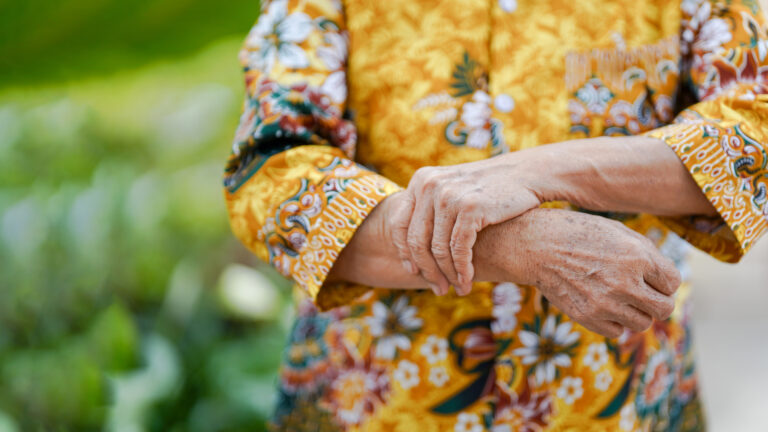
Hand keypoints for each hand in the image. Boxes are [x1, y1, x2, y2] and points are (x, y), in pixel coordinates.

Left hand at [391, 155, 540, 295]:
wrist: (528, 173)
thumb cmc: (490, 189)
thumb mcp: (453, 188)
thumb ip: (431, 208)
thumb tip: (410, 247)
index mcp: (421, 180)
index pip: (400, 224)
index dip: (404, 253)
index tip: (413, 272)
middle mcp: (430, 185)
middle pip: (416, 240)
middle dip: (427, 270)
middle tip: (438, 289)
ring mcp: (449, 195)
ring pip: (438, 249)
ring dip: (447, 274)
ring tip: (456, 288)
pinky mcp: (470, 208)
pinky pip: (458, 249)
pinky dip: (462, 269)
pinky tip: (467, 280)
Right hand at [478, 209, 680, 336]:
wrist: (536, 245)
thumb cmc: (578, 232)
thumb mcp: (617, 232)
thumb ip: (647, 254)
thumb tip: (667, 282)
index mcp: (638, 256)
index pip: (672, 283)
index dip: (663, 280)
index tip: (650, 278)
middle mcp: (626, 282)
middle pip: (664, 309)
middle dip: (657, 302)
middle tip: (643, 295)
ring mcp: (606, 303)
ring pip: (642, 323)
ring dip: (636, 313)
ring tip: (620, 298)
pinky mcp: (587, 317)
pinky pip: (616, 332)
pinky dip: (614, 322)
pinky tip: (602, 306)